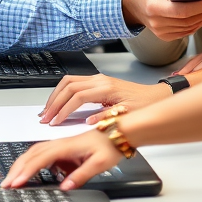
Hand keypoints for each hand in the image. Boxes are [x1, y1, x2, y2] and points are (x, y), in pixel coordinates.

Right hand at [1, 126, 121, 190]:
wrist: (118, 132)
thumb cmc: (111, 145)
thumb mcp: (101, 164)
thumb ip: (81, 175)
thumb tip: (64, 187)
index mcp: (68, 146)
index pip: (41, 159)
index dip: (27, 171)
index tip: (16, 183)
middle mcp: (61, 144)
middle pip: (31, 154)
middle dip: (16, 169)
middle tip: (5, 184)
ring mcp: (60, 145)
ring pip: (34, 153)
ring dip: (21, 165)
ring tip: (11, 180)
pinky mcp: (63, 148)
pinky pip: (42, 154)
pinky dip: (30, 163)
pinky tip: (29, 173)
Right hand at [39, 73, 170, 124]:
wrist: (156, 96)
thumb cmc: (144, 106)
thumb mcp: (127, 116)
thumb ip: (106, 118)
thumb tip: (88, 122)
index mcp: (106, 88)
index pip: (77, 97)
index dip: (63, 110)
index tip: (55, 122)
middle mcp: (100, 80)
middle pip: (68, 86)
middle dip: (54, 102)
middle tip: (45, 118)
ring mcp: (98, 79)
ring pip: (69, 81)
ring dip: (56, 95)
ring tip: (47, 111)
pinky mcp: (98, 81)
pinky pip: (74, 82)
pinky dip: (63, 92)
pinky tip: (58, 103)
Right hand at [121, 0, 201, 40]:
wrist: (132, 5)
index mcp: (153, 8)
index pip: (182, 11)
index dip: (201, 6)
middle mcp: (157, 23)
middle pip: (189, 21)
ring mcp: (161, 32)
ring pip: (190, 28)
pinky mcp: (166, 36)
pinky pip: (186, 32)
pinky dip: (198, 24)